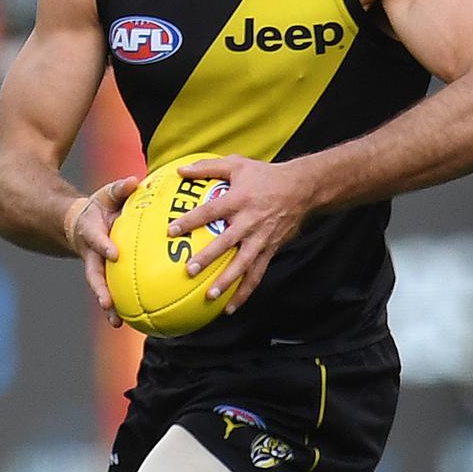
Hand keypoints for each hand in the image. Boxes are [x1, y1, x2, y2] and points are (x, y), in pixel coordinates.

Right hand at [64, 175, 138, 326]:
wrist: (81, 222)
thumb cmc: (100, 206)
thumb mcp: (108, 194)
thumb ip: (120, 189)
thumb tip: (134, 181)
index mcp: (92, 232)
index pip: (96, 239)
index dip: (103, 246)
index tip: (113, 254)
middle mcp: (92, 253)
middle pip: (93, 274)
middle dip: (100, 289)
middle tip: (107, 302)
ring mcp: (96, 266)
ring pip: (100, 288)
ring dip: (107, 305)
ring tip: (118, 322)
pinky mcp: (104, 275)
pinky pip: (111, 291)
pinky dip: (118, 306)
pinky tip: (130, 321)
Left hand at [167, 155, 312, 313]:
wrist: (301, 188)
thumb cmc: (265, 175)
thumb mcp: (237, 164)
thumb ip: (208, 167)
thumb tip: (181, 169)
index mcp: (239, 200)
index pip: (211, 211)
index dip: (191, 220)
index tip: (172, 231)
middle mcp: (249, 221)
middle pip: (226, 242)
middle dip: (208, 257)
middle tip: (190, 270)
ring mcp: (261, 238)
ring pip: (243, 263)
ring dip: (227, 281)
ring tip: (210, 296)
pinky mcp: (270, 249)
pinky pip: (257, 274)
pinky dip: (245, 292)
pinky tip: (230, 307)